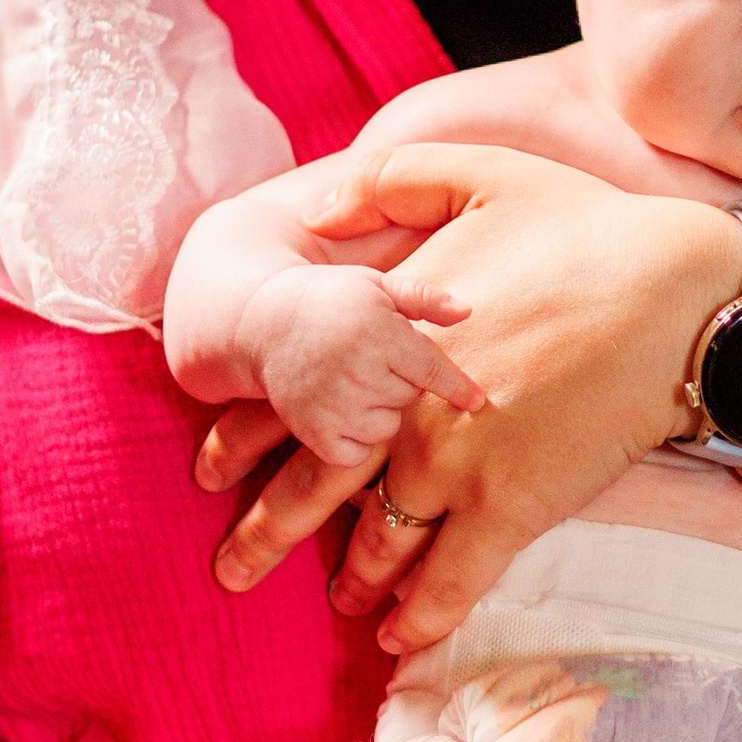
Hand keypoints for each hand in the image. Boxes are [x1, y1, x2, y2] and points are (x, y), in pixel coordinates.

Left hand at [202, 145, 741, 653]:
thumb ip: (392, 179)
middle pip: (314, 483)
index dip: (248, 435)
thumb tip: (321, 202)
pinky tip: (399, 641)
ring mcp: (455, 466)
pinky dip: (422, 616)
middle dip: (264, 530)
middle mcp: (404, 411)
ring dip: (355, 579)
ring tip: (340, 601)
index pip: (295, 394)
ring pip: (379, 542)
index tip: (212, 465)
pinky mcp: (511, 507)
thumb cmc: (590, 230)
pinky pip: (451, 580)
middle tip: (229, 567)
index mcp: (389, 335)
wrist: (678, 296)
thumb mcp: (482, 173)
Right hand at [239, 264, 481, 471]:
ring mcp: (332, 405)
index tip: (478, 401)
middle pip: (410, 398)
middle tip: (373, 362)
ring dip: (379, 412)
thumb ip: (424, 298)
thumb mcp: (378, 286)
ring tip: (354, 384)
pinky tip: (341, 412)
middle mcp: (356, 370)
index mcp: (377, 332)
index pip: (431, 369)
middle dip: (402, 383)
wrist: (263, 322)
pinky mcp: (313, 432)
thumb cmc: (332, 300)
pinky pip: (356, 455)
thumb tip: (468, 310)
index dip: (457, 387)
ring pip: (387, 428)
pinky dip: (355, 440)